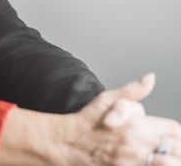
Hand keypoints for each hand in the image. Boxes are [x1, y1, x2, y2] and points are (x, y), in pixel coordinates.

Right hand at [0, 73, 180, 164]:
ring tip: (163, 156)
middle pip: (175, 151)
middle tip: (171, 148)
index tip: (171, 133)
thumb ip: (132, 90)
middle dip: (175, 149)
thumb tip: (150, 78)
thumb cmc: (86, 122)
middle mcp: (138, 147)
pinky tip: (147, 161)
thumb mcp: (107, 99)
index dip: (175, 132)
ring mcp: (131, 163)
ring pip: (166, 164)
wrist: (65, 144)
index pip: (175, 130)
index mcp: (137, 126)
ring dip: (169, 161)